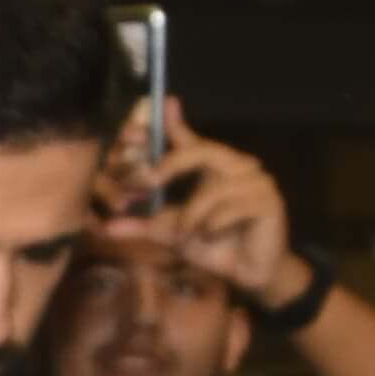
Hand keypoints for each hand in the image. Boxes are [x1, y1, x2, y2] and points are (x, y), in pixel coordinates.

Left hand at [112, 104, 297, 307]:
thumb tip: (106, 227)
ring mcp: (257, 181)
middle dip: (171, 164)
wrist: (248, 272)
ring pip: (212, 190)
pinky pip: (231, 208)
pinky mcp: (268, 201)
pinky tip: (215, 235)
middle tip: (148, 180)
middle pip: (203, 150)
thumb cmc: (213, 246)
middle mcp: (238, 166)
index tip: (164, 103)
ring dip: (193, 216)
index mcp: (214, 167)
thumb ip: (143, 226)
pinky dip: (215, 226)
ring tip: (191, 233)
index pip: (193, 141)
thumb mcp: (171, 234)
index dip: (177, 124)